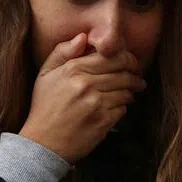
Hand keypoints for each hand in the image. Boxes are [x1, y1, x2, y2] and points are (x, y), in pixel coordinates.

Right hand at [19, 33, 146, 162]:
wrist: (43, 144)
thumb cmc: (45, 107)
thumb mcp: (45, 75)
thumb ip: (62, 52)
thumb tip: (83, 37)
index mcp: (73, 70)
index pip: (111, 56)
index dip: (127, 58)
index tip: (131, 62)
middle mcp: (85, 84)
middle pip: (123, 72)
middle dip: (134, 74)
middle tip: (138, 78)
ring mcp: (95, 103)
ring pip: (126, 90)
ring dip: (131, 92)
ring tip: (130, 93)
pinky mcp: (103, 121)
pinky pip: (123, 108)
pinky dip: (123, 107)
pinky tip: (115, 108)